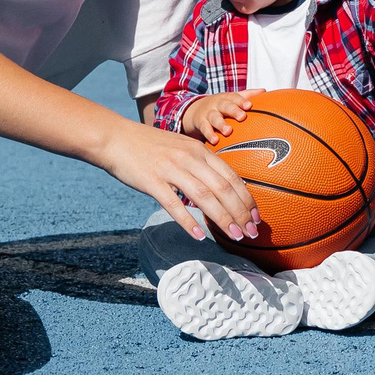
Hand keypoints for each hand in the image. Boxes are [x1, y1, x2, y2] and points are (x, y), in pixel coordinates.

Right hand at [94, 116, 261, 242]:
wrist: (116, 138)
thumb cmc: (150, 146)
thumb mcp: (182, 147)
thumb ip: (201, 164)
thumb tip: (222, 188)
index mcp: (199, 150)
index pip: (231, 176)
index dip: (247, 199)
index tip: (257, 218)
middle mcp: (189, 158)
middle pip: (222, 188)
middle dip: (241, 213)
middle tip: (252, 233)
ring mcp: (171, 169)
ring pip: (204, 197)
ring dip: (223, 219)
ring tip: (235, 236)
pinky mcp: (152, 181)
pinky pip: (173, 204)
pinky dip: (188, 221)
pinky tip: (199, 236)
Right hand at [180, 91, 253, 141]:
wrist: (195, 109)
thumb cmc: (220, 105)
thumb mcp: (231, 98)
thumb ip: (247, 95)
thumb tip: (264, 91)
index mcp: (226, 98)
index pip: (235, 97)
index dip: (242, 101)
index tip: (249, 105)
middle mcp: (217, 104)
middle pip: (225, 106)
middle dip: (233, 110)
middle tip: (242, 117)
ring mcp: (208, 113)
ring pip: (214, 118)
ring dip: (221, 124)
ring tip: (228, 131)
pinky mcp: (200, 123)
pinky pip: (205, 129)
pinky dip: (209, 135)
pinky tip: (215, 141)